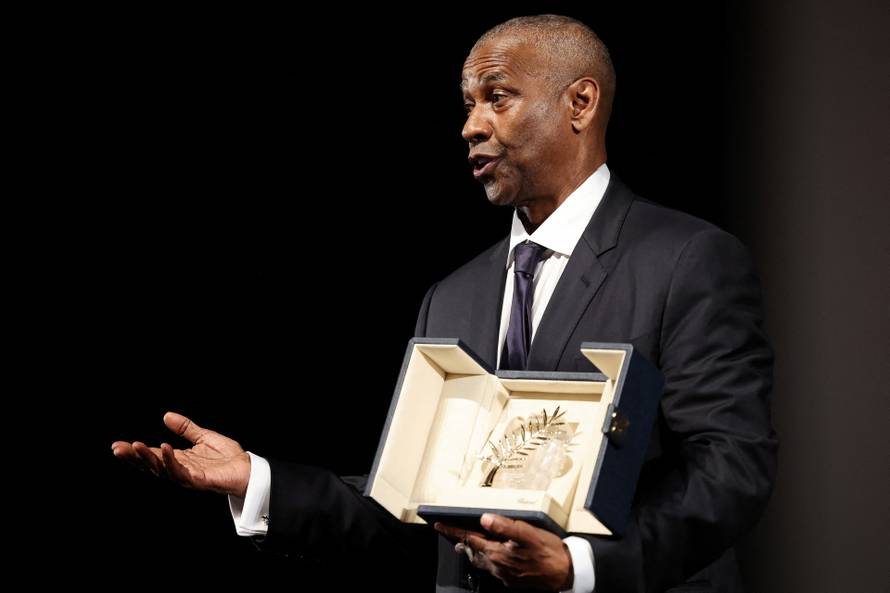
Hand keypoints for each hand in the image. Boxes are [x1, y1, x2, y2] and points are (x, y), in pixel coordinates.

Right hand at [111, 411, 250, 497]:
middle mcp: (180, 469)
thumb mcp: (204, 436)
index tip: (117, 445)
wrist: (248, 469)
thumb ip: (186, 428)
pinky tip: (164, 448)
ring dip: (148, 458)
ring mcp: (188, 476)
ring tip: (136, 446)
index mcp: (179, 460)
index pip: (152, 455)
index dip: (135, 451)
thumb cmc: (228, 457)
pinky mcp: (199, 481)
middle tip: (117, 449)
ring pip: (162, 469)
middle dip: (134, 457)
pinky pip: (181, 473)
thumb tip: (166, 416)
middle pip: (151, 465)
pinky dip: (171, 461)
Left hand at [434, 513, 572, 591]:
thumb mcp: (527, 533)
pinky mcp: (512, 580)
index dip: (453, 531)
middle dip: (460, 542)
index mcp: (497, 553)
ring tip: (466, 544)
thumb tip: (484, 518)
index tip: (439, 525)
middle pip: (472, 552)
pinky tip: (491, 555)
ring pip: (481, 562)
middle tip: (451, 533)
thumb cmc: (548, 552)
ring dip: (472, 552)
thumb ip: (504, 525)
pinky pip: (492, 569)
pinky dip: (486, 559)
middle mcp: (497, 566)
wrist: (565, 573)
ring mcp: (504, 575)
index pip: (468, 539)